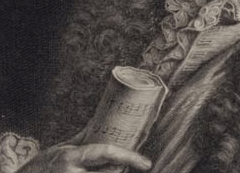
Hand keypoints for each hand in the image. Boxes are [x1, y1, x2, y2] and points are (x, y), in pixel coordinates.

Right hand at [16, 142, 151, 172]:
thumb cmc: (44, 164)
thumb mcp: (64, 148)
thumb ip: (85, 138)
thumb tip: (104, 119)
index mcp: (73, 157)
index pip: (106, 154)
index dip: (129, 157)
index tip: (147, 163)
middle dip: (123, 169)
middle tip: (135, 163)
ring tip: (121, 167)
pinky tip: (112, 171)